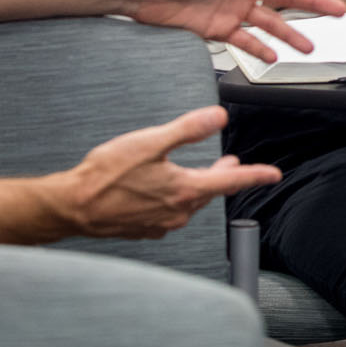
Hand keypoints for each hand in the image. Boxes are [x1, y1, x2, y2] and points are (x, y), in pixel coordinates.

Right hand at [58, 106, 276, 238]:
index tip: (273, 174)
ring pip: (191, 202)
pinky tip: (166, 191)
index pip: (231, 181)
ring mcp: (161, 223)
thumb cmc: (105, 176)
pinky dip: (176, 198)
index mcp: (184, 190)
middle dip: (225, 176)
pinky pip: (171, 213)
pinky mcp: (145, 229)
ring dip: (201, 187)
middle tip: (234, 164)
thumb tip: (219, 117)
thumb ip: (187, 129)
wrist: (72, 207)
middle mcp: (177, 212)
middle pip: (211, 191)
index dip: (256, 175)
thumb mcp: (150, 142)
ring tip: (201, 174)